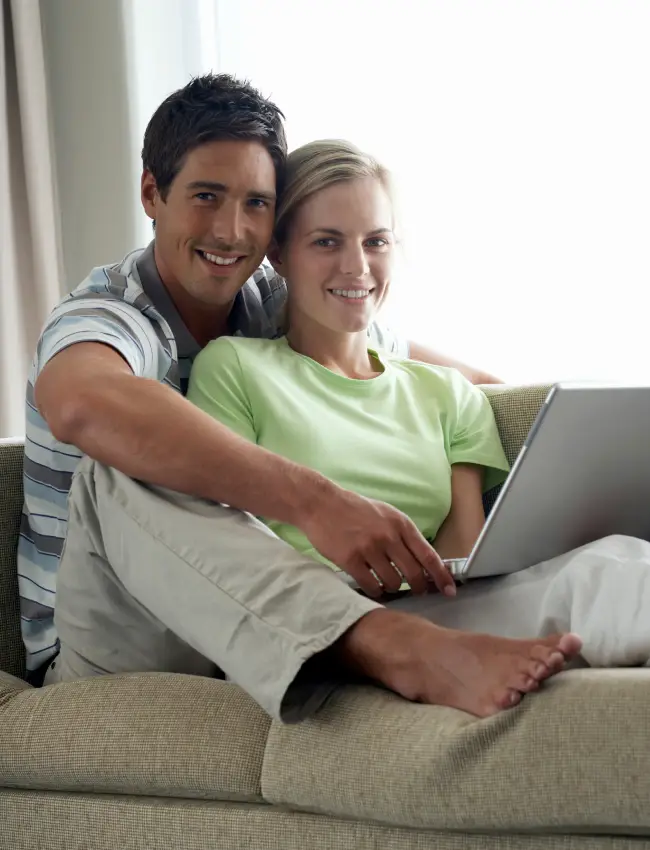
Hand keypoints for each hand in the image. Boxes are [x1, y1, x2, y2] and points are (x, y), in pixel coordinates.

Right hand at [297, 484, 456, 598]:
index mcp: (400, 524)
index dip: (442, 576)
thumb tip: (423, 560)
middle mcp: (388, 536)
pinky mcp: (350, 560)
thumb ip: (403, 534)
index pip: (429, 555)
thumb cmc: (354, 509)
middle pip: (414, 574)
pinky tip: (371, 584)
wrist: (321, 503)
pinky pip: (371, 586)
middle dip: (419, 588)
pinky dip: (375, 590)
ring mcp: (369, 549)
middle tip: (417, 591)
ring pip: (393, 583)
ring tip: (387, 582)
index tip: (449, 590)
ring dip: (393, 588)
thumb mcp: (385, 514)